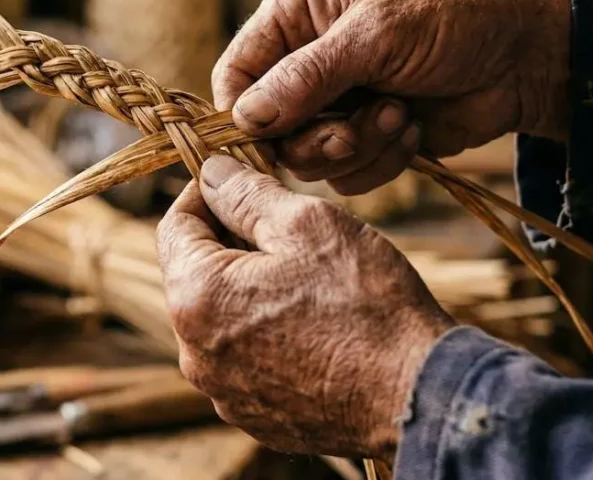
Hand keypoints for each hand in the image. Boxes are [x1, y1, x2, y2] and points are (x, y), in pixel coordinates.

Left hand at [156, 155, 454, 461]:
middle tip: (283, 222)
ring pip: (222, 320)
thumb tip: (213, 173)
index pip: (175, 226)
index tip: (240, 175)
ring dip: (249, 290)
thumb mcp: (308, 224)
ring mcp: (224, 393)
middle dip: (230, 241)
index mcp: (196, 298)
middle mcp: (195, 355)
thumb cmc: (367, 305)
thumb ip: (247, 194)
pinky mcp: (256, 419)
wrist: (417, 398)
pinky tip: (314, 324)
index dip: (206, 192)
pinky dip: (267, 335)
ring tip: (306, 274)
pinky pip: (247, 362)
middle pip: (196, 276)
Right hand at [214, 0, 570, 194]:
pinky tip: (411, 129)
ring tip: (397, 116)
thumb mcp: (376, 35)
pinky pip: (345, 175)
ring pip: (307, 158)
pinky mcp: (366, 138)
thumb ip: (307, 76)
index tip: (268, 138)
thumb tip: (246, 117)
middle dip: (313, 136)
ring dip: (355, 147)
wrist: (524, 57)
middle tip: (351, 129)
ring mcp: (336, 102)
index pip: (236, 74)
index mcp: (295, 14)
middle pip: (267, 129)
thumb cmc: (453, 19)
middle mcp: (305, 59)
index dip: (244, 113)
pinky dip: (380, 161)